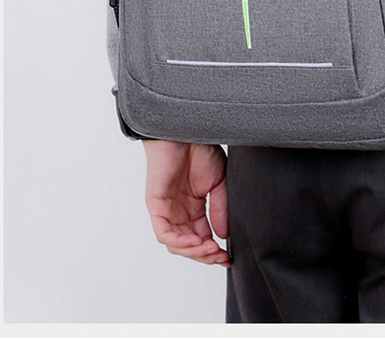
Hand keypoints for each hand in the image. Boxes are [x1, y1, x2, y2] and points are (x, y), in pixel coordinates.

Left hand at [143, 139, 231, 266]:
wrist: (185, 129)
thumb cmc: (199, 148)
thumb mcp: (218, 182)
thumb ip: (220, 209)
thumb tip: (223, 236)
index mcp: (193, 208)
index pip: (202, 237)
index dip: (214, 251)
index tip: (228, 256)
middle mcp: (178, 212)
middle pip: (188, 245)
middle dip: (205, 255)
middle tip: (221, 257)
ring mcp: (166, 210)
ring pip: (175, 244)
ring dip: (194, 251)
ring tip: (211, 249)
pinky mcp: (156, 205)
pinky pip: (164, 233)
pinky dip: (180, 241)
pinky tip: (196, 241)